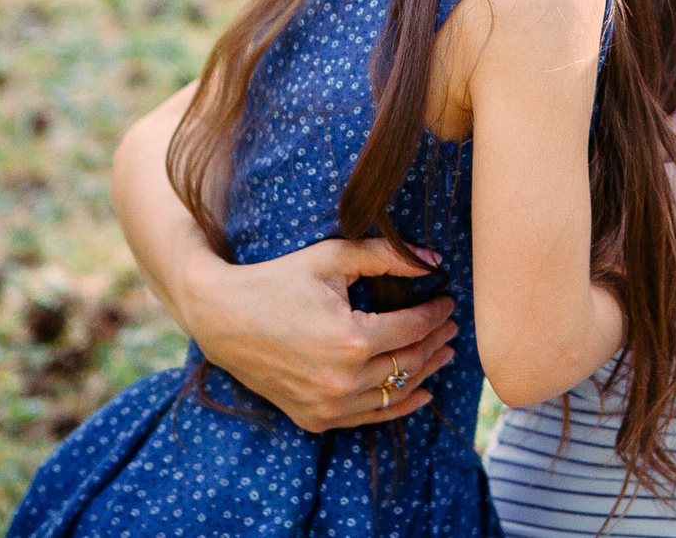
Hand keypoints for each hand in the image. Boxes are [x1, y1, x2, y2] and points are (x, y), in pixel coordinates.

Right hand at [180, 237, 456, 431]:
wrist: (222, 319)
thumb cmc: (278, 280)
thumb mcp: (334, 258)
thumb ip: (387, 256)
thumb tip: (436, 262)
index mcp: (352, 339)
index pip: (414, 328)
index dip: (437, 313)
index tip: (448, 300)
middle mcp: (343, 380)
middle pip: (410, 362)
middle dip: (437, 341)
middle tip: (452, 326)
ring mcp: (328, 405)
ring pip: (395, 393)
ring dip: (425, 373)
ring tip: (444, 353)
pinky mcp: (315, 419)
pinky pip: (369, 416)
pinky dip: (398, 405)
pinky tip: (420, 393)